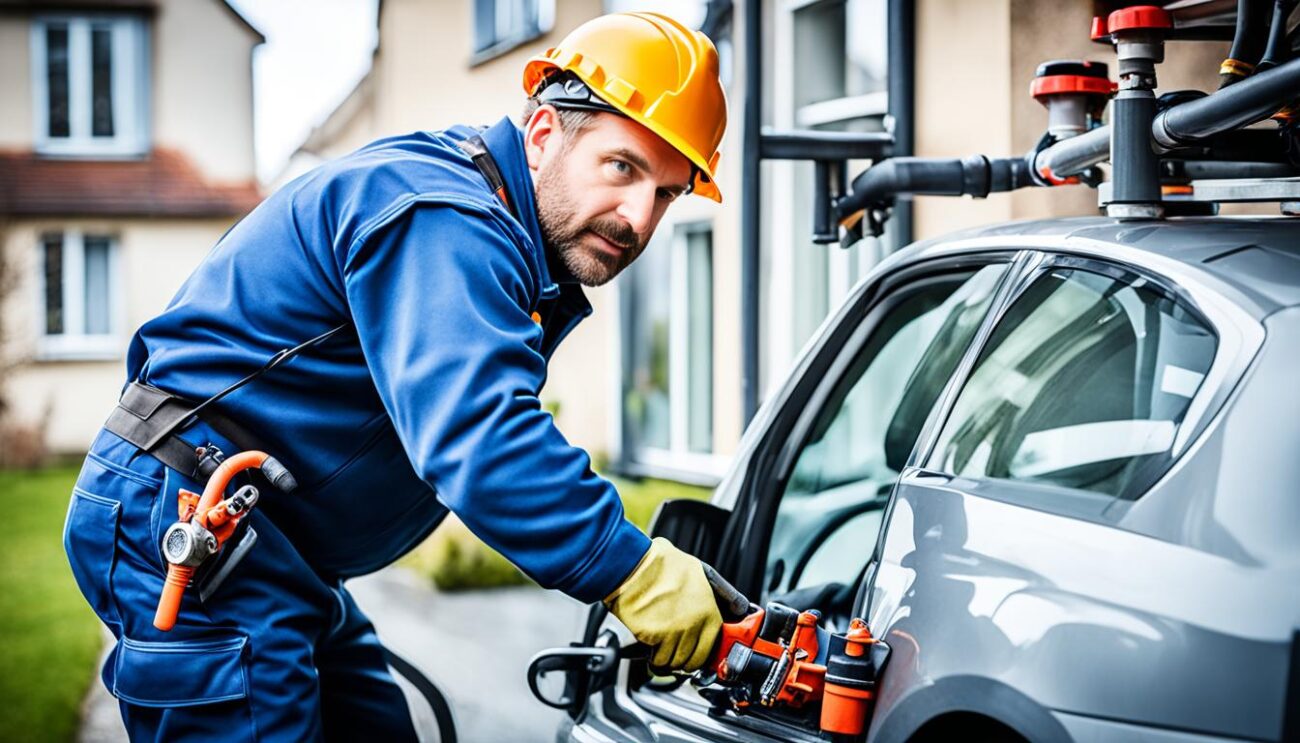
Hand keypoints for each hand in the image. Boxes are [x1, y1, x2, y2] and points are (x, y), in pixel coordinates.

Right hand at [604, 537, 722, 670]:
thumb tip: (737, 604)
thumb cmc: (661, 563)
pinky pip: (658, 659)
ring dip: (667, 659)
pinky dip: (654, 658)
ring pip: (676, 661)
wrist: (632, 565)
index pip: (712, 646)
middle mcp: (695, 624)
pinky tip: (650, 646)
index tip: (694, 653)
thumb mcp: (699, 570)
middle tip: (674, 652)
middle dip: (684, 659)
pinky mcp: (656, 637)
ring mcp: (675, 632)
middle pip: (694, 659)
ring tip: (660, 647)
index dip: (701, 652)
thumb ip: (717, 591)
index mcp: (708, 610)